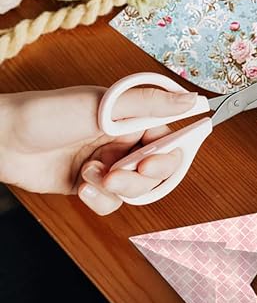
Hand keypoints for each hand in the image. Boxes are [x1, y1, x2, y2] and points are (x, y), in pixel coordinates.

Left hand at [0, 85, 197, 214]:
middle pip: (157, 169)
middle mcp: (125, 141)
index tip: (154, 161)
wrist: (2, 141)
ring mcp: (108, 165)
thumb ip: (150, 104)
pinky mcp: (91, 186)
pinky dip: (101, 198)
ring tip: (93, 176)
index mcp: (134, 118)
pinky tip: (83, 186)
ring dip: (117, 187)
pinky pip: (112, 202)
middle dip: (141, 176)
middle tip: (119, 173)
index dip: (169, 154)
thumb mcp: (105, 106)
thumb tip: (192, 101)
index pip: (170, 138)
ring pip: (136, 189)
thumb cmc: (49, 114)